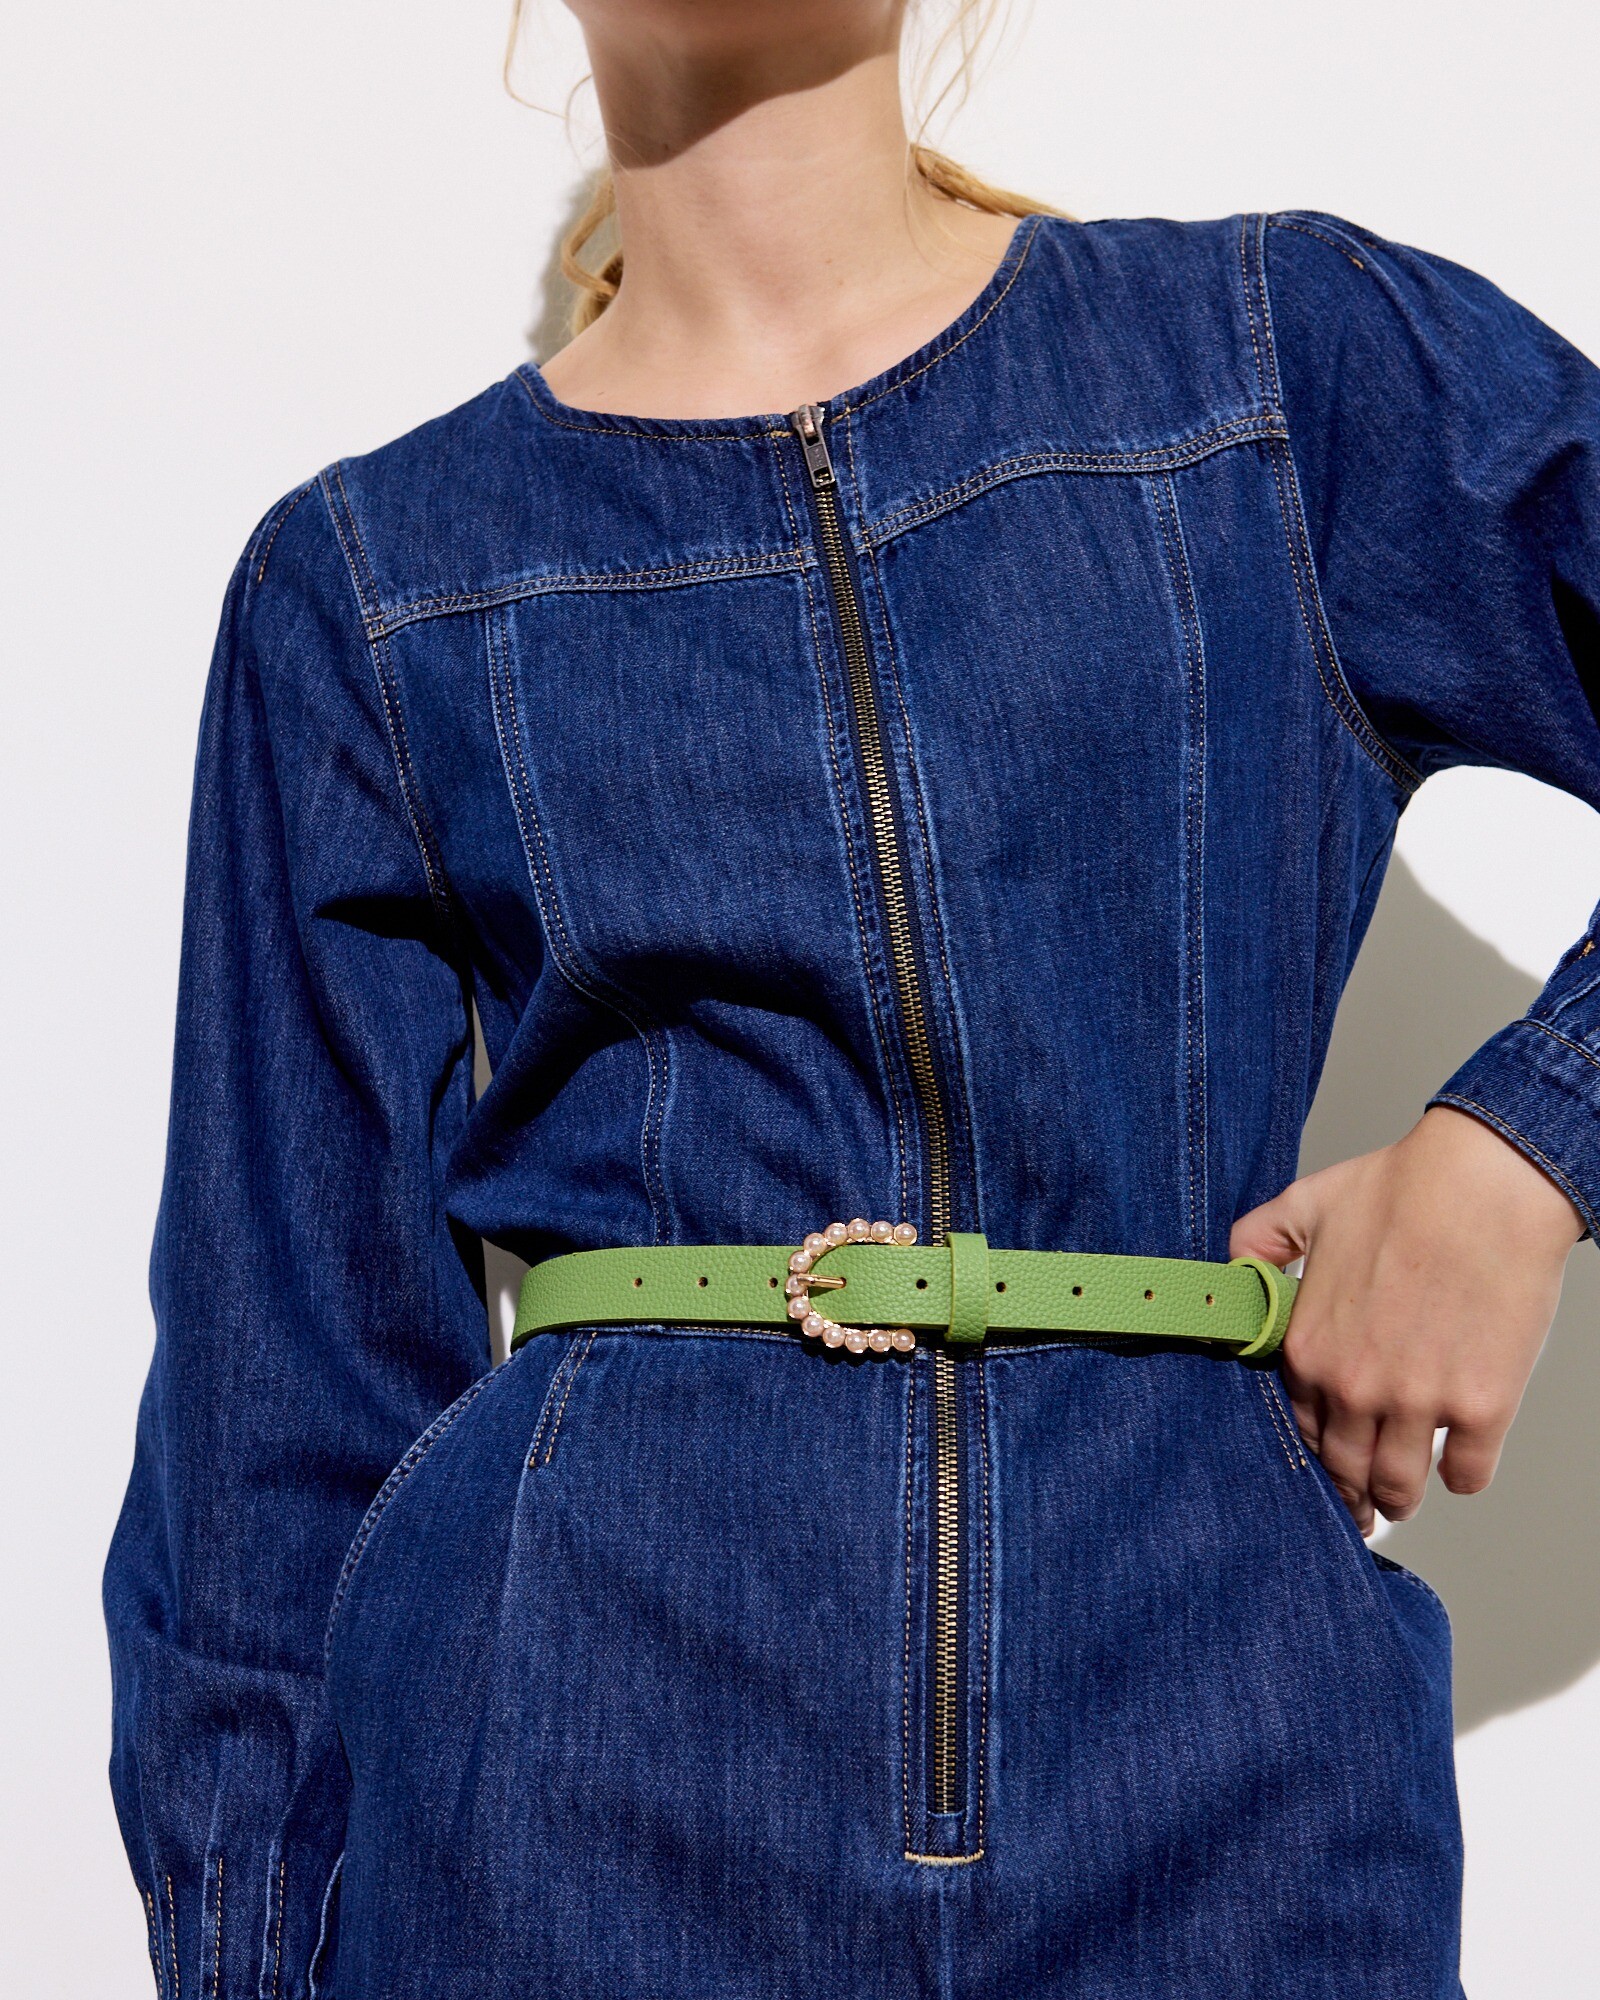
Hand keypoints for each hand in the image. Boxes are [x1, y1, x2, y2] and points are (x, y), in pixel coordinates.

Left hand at [1230, 1105, 1583, 1533]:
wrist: (1482, 1186)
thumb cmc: (1402, 1189)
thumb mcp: (1304, 1204)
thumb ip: (1258, 1240)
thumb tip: (1231, 1268)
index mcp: (1310, 1350)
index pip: (1301, 1427)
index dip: (1316, 1444)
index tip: (1328, 1454)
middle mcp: (1356, 1386)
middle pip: (1346, 1468)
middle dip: (1352, 1489)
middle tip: (1362, 1502)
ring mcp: (1418, 1403)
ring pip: (1399, 1486)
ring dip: (1399, 1497)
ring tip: (1401, 1498)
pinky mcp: (1480, 1408)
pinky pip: (1466, 1475)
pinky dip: (1461, 1478)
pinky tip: (1458, 1467)